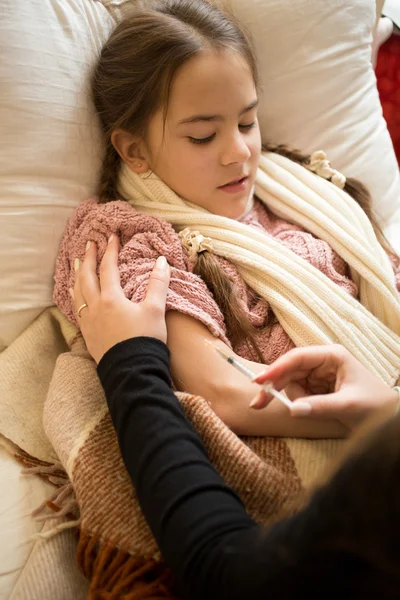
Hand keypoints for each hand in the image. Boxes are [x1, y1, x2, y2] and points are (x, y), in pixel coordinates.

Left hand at [71, 235, 169, 363]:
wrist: (131, 371)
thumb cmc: (144, 340)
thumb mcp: (155, 310)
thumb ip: (158, 284)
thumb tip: (161, 261)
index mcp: (111, 298)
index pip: (108, 268)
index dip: (110, 250)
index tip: (112, 236)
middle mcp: (95, 307)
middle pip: (87, 276)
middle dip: (88, 258)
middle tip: (89, 244)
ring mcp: (89, 321)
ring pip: (77, 292)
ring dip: (77, 274)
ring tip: (75, 263)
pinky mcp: (87, 333)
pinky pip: (77, 307)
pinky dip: (75, 295)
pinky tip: (77, 295)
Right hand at [252, 345, 398, 430]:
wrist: (391, 418)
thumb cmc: (375, 406)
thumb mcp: (347, 405)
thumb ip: (319, 406)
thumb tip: (292, 410)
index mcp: (332, 356)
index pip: (297, 358)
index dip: (276, 368)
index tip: (259, 381)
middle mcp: (323, 362)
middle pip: (289, 370)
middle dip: (273, 385)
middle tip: (258, 404)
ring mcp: (320, 375)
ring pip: (291, 382)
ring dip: (284, 395)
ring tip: (287, 408)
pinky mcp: (319, 388)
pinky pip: (298, 393)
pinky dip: (294, 401)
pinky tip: (301, 409)